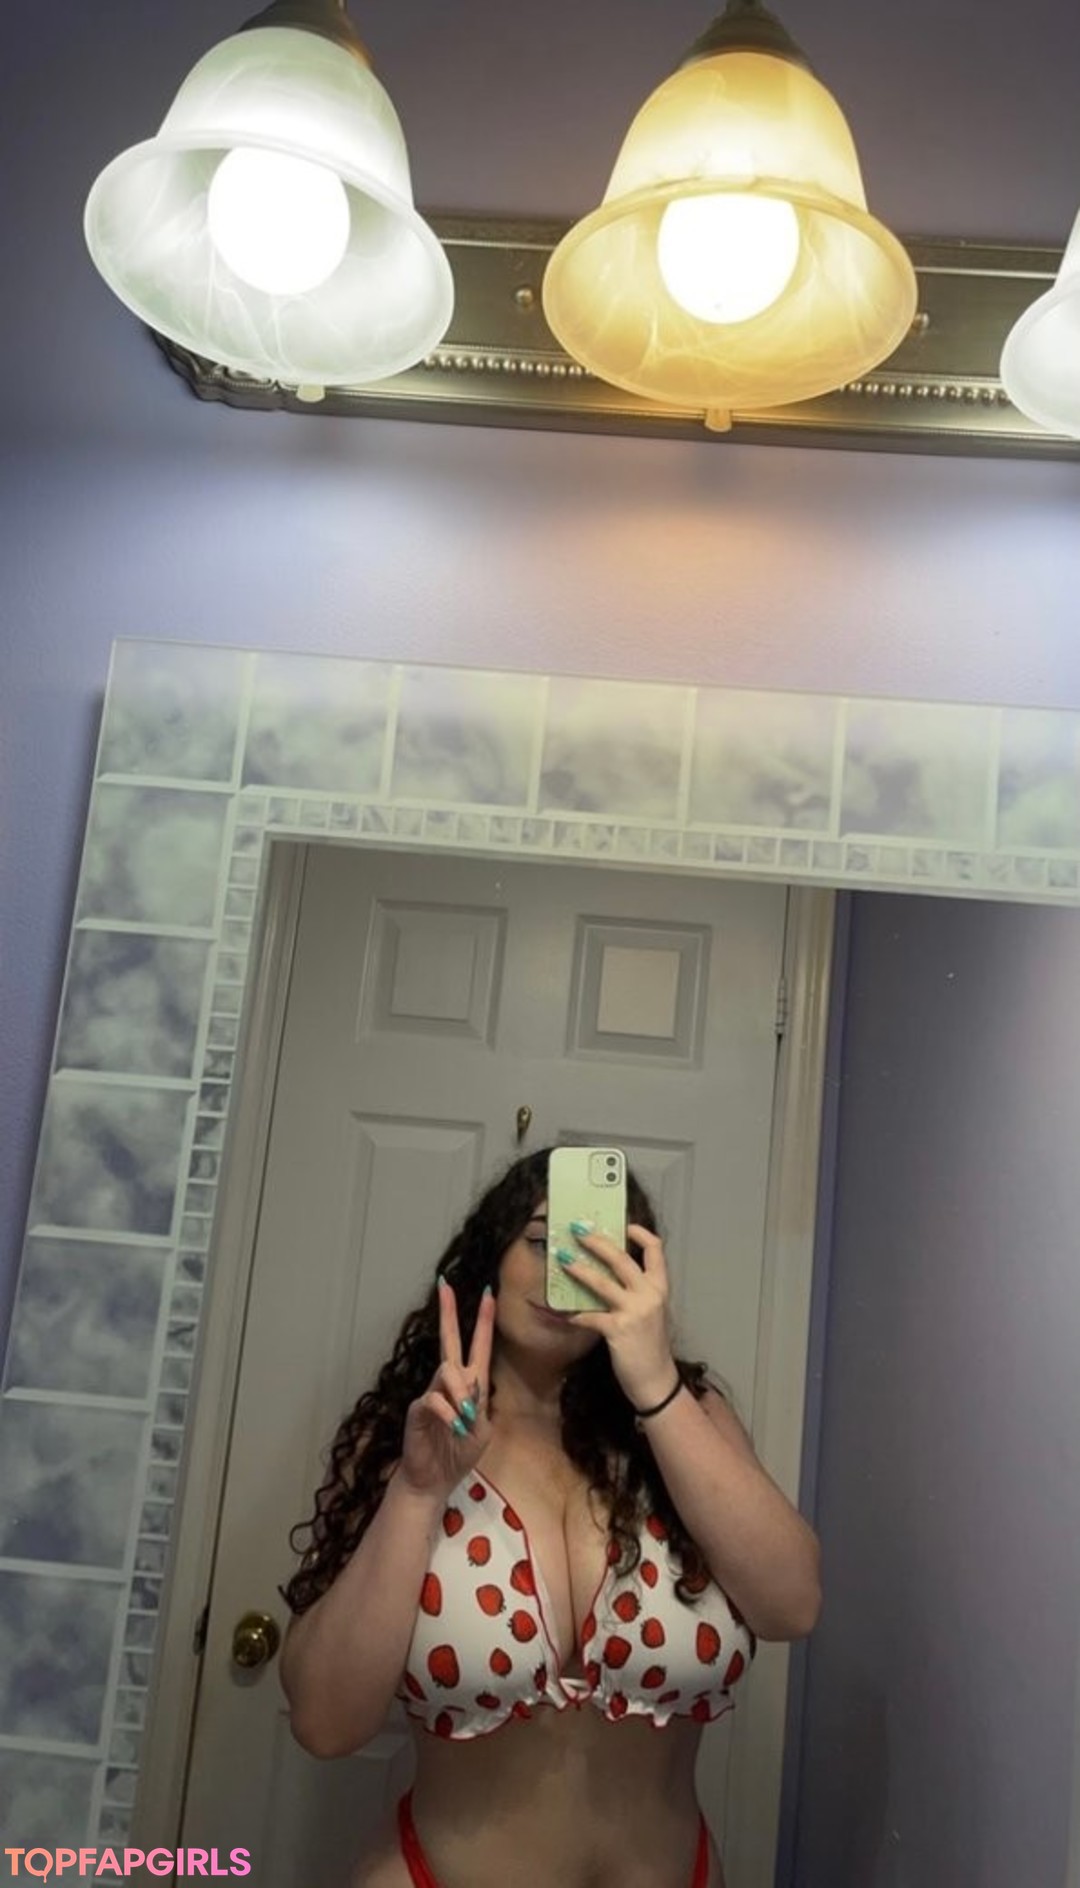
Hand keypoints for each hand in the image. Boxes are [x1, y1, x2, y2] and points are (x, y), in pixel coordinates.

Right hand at [399, 1281, 495, 1499]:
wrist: (434, 1480)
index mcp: (470, 1386)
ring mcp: (432, 1393)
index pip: (478, 1346)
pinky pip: (435, 1399)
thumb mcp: (481, 1430)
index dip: (483, 1320)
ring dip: (461, 1391)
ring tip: (466, 1418)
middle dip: (449, 1312)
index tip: (487, 1293)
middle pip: (449, 1340)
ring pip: (448, 1370)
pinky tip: (455, 1426)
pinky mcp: (418, 1409)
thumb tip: (472, 1382)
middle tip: (445, 1285)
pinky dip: (449, 1413)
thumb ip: (479, 1405)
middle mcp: (449, 1383)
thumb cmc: (458, 1454)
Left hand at [556, 1222, 677, 1411]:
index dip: (640, 1233)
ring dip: (579, 1270)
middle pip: (621, 1259)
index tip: (624, 1224)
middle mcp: (649, 1294)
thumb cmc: (650, 1345)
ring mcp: (634, 1311)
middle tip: (578, 1231)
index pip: (656, 1250)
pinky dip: (575, 1315)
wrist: (656, 1380)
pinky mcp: (618, 1330)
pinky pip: (590, 1316)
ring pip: (602, 1282)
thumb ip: (636, 1292)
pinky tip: (564, 1314)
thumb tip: (608, 1273)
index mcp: (660, 1287)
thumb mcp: (651, 1312)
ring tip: (562, 1261)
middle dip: (597, 1242)